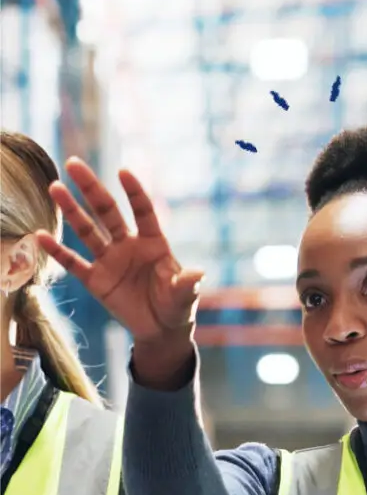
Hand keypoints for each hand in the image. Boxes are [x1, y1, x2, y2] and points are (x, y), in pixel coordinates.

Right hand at [35, 159, 203, 349]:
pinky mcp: (96, 280)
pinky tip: (40, 236)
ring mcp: (110, 261)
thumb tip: (199, 273)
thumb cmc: (176, 306)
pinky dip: (58, 251)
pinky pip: (74, 263)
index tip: (124, 172)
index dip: (134, 193)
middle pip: (107, 212)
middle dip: (92, 189)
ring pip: (87, 231)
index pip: (143, 211)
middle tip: (74, 164)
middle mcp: (128, 245)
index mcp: (153, 243)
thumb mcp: (184, 295)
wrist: (160, 330)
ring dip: (72, 211)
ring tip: (55, 188)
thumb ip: (186, 283)